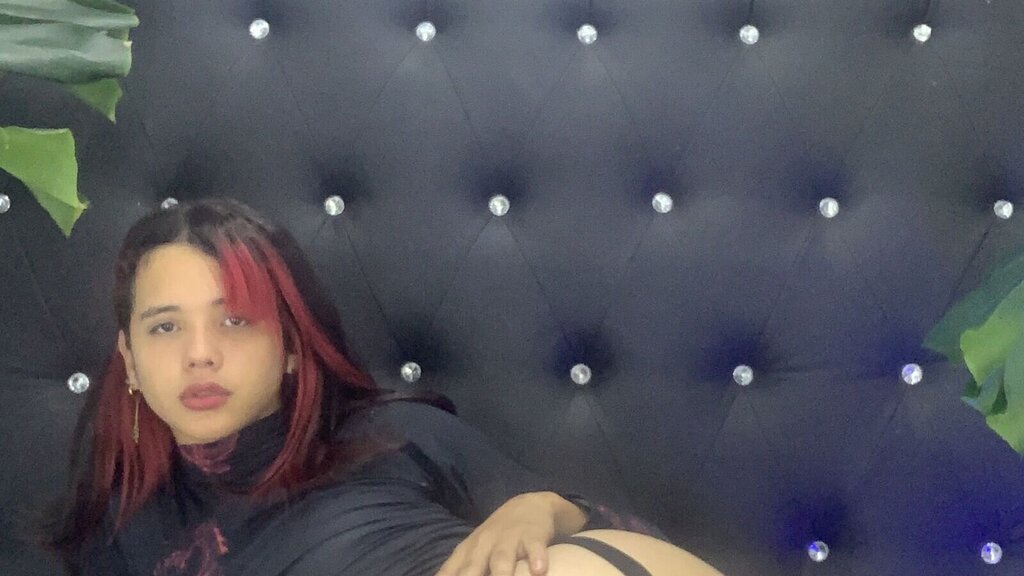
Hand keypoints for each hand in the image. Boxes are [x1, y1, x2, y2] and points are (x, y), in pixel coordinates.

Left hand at [435, 491, 565, 575]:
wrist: (528, 505)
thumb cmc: (496, 538)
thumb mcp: (473, 553)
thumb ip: (456, 571)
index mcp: (467, 552)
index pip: (450, 572)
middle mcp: (484, 545)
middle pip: (472, 568)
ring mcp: (508, 539)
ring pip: (501, 559)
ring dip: (500, 573)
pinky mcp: (532, 535)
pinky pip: (534, 548)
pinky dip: (536, 558)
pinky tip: (539, 570)